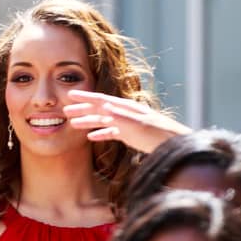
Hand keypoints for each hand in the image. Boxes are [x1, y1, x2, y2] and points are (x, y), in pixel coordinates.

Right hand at [62, 89, 187, 152]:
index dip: (85, 97)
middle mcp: (124, 113)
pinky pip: (111, 133)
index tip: (70, 95)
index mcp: (125, 108)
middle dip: (82, 109)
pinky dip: (100, 134)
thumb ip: (121, 116)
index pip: (101, 99)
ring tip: (73, 124)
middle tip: (66, 111)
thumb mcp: (139, 124)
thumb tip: (104, 105)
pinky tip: (91, 137)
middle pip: (99, 109)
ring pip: (103, 121)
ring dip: (89, 122)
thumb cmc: (159, 134)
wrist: (175, 145)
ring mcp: (127, 124)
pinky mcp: (130, 135)